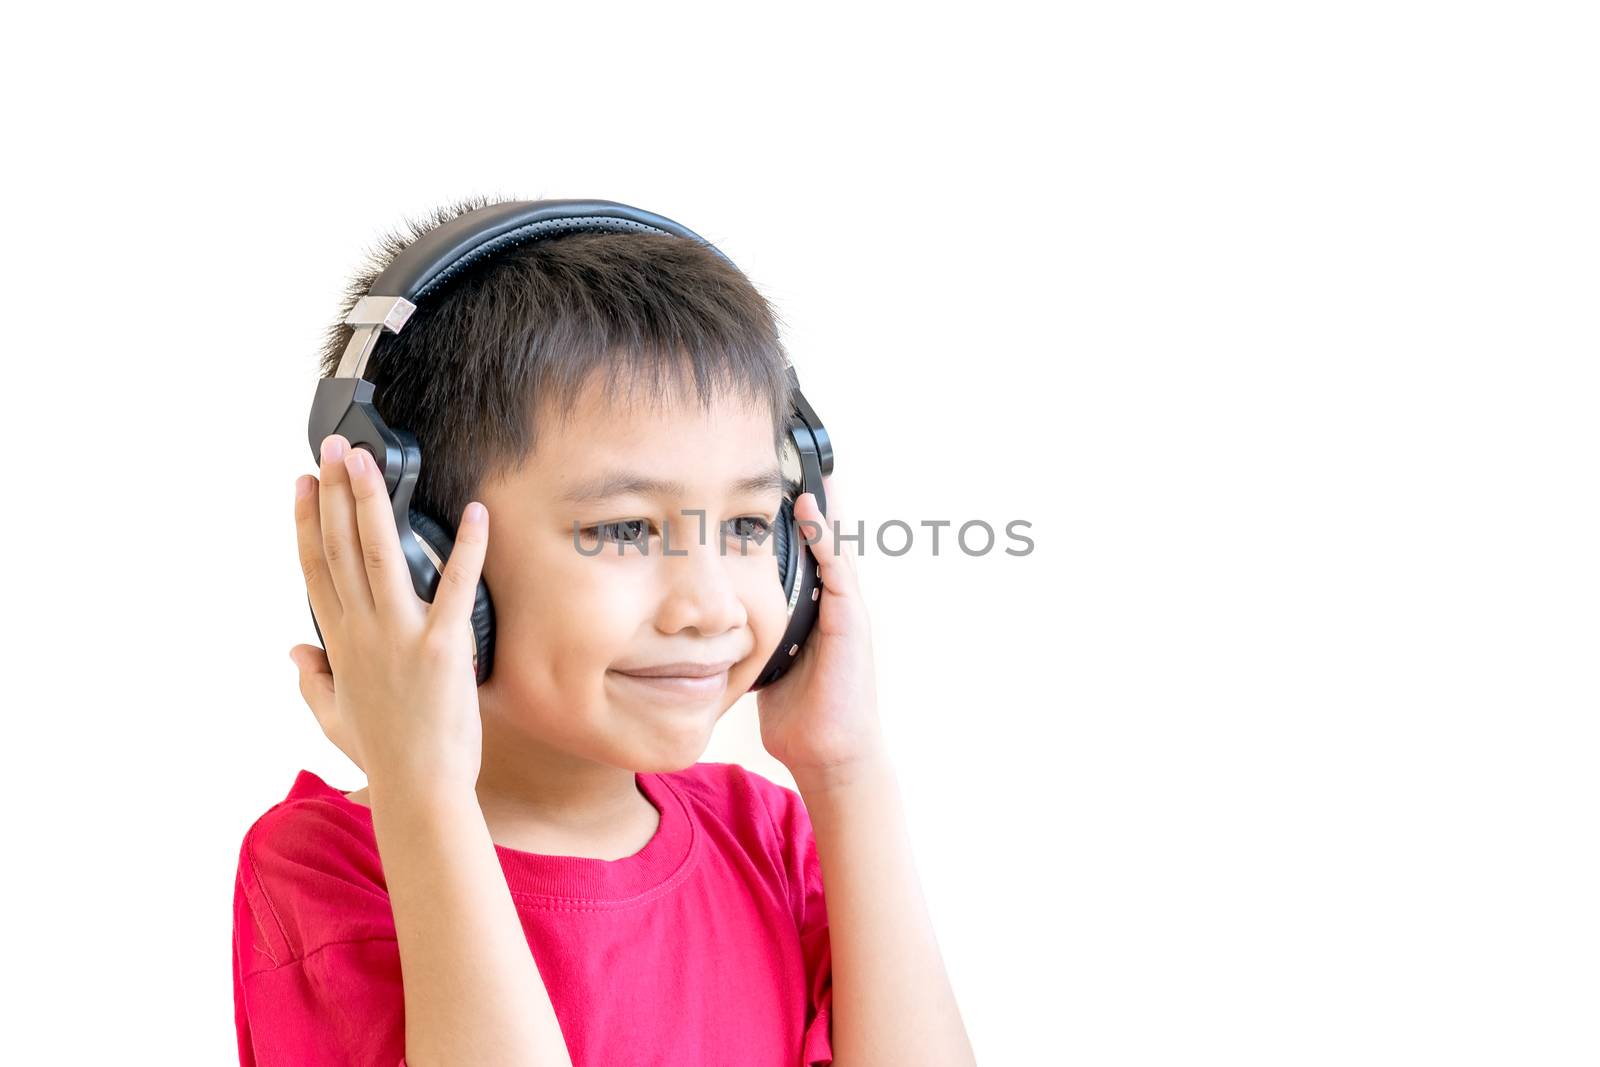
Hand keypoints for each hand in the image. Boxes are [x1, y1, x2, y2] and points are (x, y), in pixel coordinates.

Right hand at [288, 433, 488, 794]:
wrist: (420, 790)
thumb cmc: (384, 755)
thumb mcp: (332, 717)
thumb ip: (312, 680)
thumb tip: (295, 650)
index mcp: (339, 643)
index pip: (314, 569)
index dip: (307, 522)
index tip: (302, 484)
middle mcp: (363, 632)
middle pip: (340, 548)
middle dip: (335, 493)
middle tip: (335, 449)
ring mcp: (401, 636)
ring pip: (379, 554)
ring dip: (372, 503)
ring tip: (370, 462)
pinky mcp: (444, 646)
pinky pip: (457, 585)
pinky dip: (468, 547)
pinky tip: (476, 512)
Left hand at [755, 474, 888, 791]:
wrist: (828, 752)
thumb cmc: (799, 715)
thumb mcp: (764, 666)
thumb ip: (748, 640)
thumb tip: (709, 631)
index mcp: (814, 613)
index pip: (803, 557)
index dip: (789, 524)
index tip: (767, 489)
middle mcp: (833, 605)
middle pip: (821, 543)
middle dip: (809, 506)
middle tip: (790, 463)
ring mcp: (846, 610)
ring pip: (833, 547)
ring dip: (821, 511)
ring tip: (806, 472)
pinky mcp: (851, 620)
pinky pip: (839, 570)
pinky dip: (827, 540)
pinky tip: (812, 514)